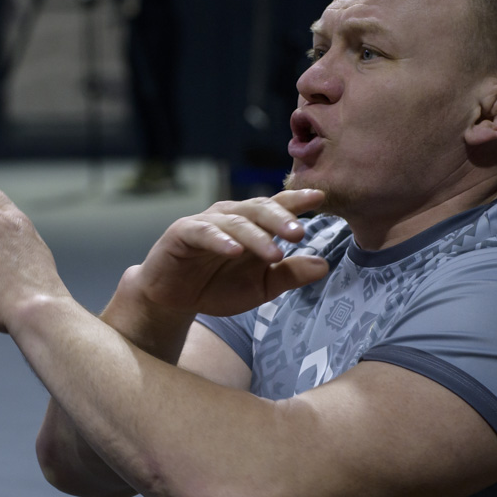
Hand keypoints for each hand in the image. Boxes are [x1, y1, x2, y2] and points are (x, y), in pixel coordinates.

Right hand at [123, 188, 329, 318]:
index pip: (278, 207)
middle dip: (281, 218)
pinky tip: (234, 250)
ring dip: (256, 236)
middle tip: (300, 232)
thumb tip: (323, 265)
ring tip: (275, 253)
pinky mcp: (182, 233)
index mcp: (253, 225)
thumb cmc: (217, 286)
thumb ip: (289, 274)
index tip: (319, 198)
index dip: (297, 200)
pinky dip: (220, 240)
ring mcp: (206, 222)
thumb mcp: (261, 286)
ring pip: (235, 222)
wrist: (173, 299)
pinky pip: (203, 232)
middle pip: (259, 209)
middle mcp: (231, 217)